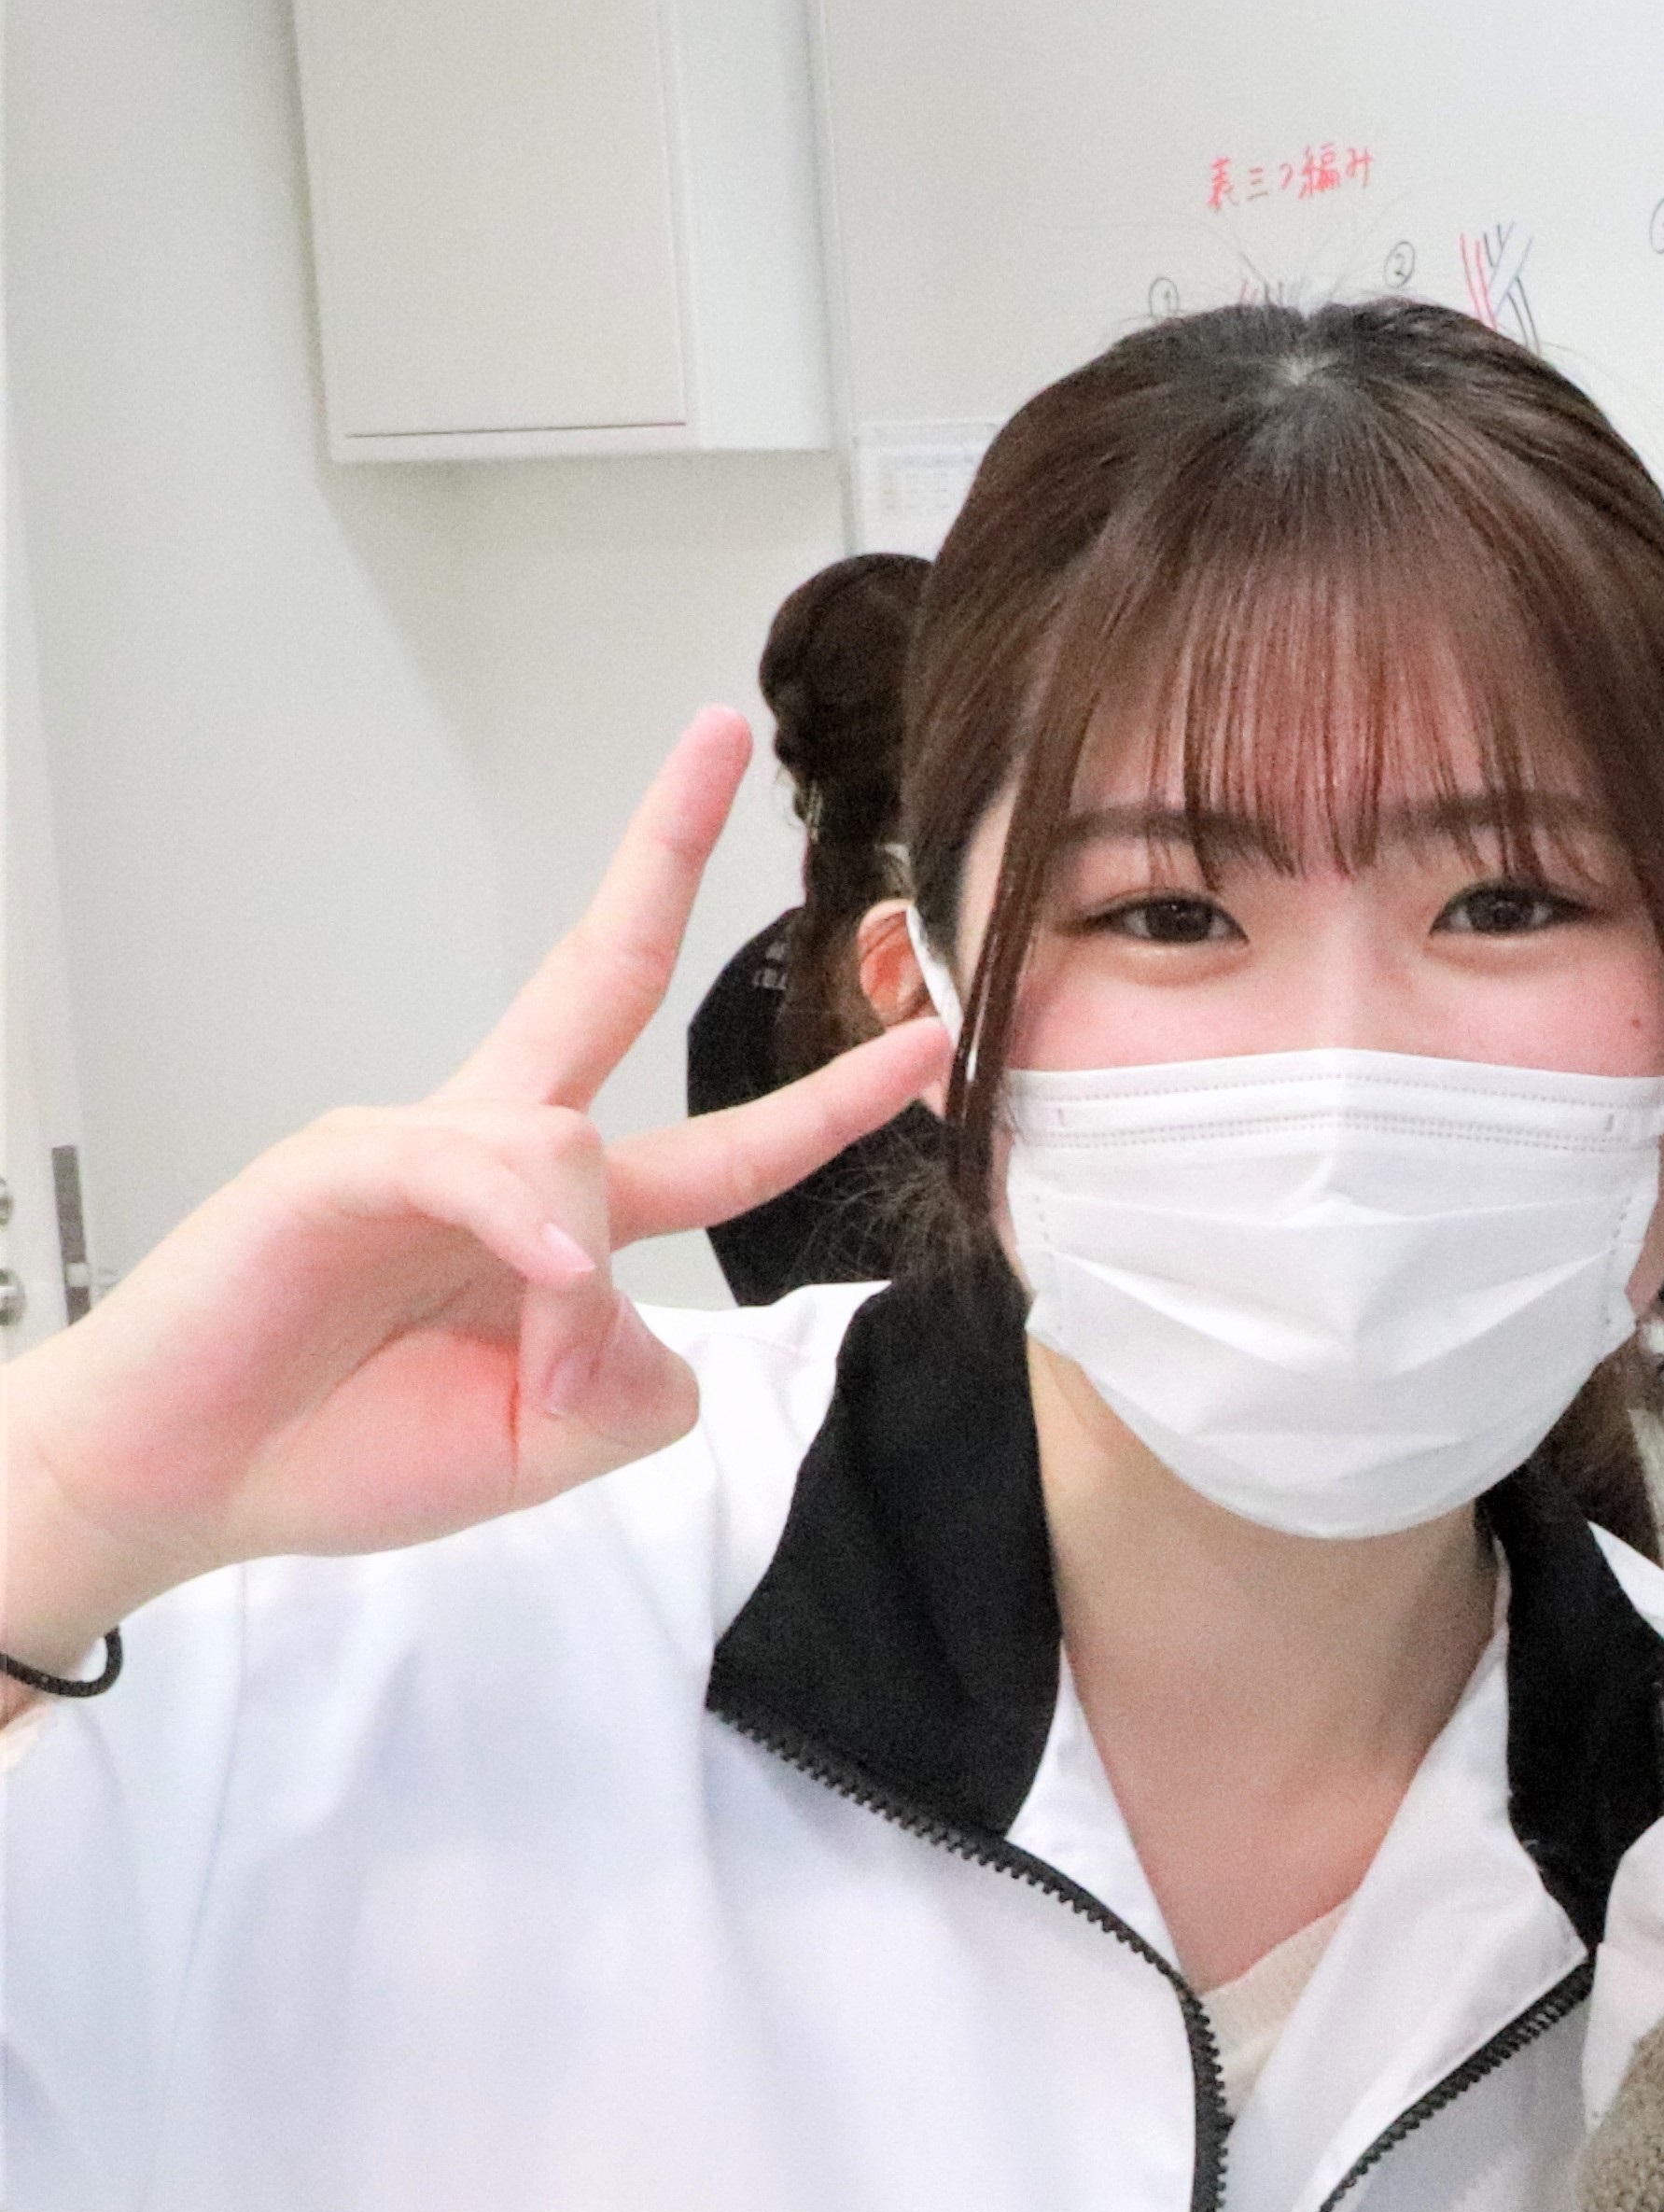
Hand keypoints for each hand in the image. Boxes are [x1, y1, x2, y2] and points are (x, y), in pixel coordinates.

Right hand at [0, 713, 949, 1682]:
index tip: (926, 1041)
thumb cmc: (355, 1447)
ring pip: (576, 1151)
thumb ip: (643, 1381)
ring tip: (514, 1373)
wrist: (189, 1482)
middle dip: (666, 848)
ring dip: (576, 1298)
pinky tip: (542, 1286)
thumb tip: (614, 1282)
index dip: (831, 1097)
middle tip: (722, 730)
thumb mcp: (560, 1439)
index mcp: (562, 1211)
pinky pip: (479, 1170)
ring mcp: (412, 1142)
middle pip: (605, 968)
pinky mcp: (337, 1159)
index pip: (723, 1138)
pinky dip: (528, 1235)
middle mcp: (497, 1151)